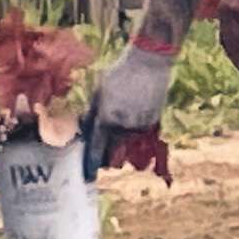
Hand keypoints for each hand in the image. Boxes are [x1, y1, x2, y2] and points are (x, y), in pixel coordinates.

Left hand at [81, 43, 175, 175]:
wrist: (149, 63)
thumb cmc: (119, 74)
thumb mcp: (99, 92)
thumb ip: (92, 114)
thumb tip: (84, 130)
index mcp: (107, 118)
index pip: (96, 149)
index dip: (90, 164)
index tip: (86, 175)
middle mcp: (124, 126)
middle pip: (114, 156)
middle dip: (106, 160)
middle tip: (101, 158)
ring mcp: (141, 126)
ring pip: (128, 149)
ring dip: (120, 149)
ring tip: (116, 140)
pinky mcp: (154, 122)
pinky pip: (141, 137)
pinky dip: (134, 136)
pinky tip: (131, 123)